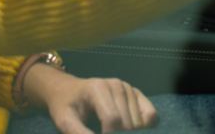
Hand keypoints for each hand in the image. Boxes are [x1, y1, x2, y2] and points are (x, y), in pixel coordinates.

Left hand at [23, 65, 157, 132]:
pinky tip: (129, 129)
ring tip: (112, 131)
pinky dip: (144, 127)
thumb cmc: (65, 106)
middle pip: (128, 124)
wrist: (68, 91)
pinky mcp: (135, 93)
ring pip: (139, 123)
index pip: (113, 120)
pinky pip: (150, 114)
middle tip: (102, 132)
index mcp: (99, 88)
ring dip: (129, 133)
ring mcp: (128, 88)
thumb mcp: (65, 121)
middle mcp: (117, 85)